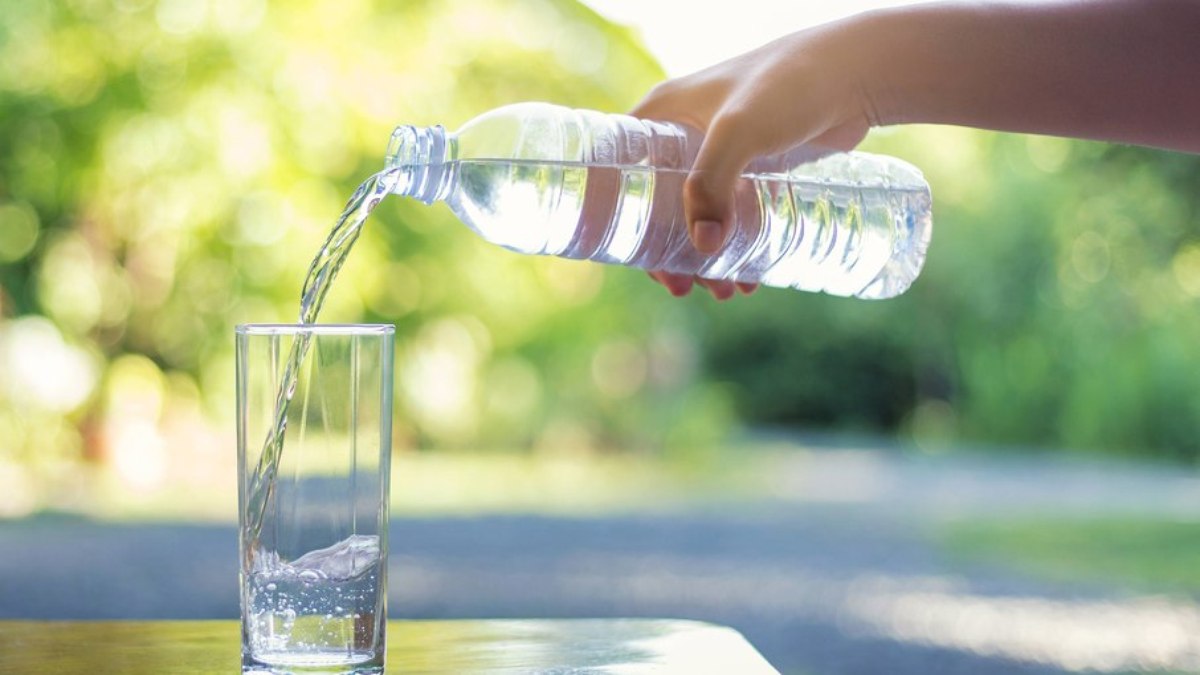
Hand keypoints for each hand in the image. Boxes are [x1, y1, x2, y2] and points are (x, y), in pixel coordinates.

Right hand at [632, 16, 874, 298]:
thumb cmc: (791, 84)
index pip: (624, 173)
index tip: (642, 261)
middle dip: (671, 252)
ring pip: (700, 215)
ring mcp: (722, 150)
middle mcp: (686, 131)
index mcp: (663, 115)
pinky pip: (735, 214)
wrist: (857, 73)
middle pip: (661, 204)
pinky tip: (751, 274)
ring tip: (728, 291)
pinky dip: (738, 246)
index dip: (623, 219)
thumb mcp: (739, 130)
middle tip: (686, 288)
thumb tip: (703, 247)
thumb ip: (713, 184)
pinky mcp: (757, 165)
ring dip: (707, 257)